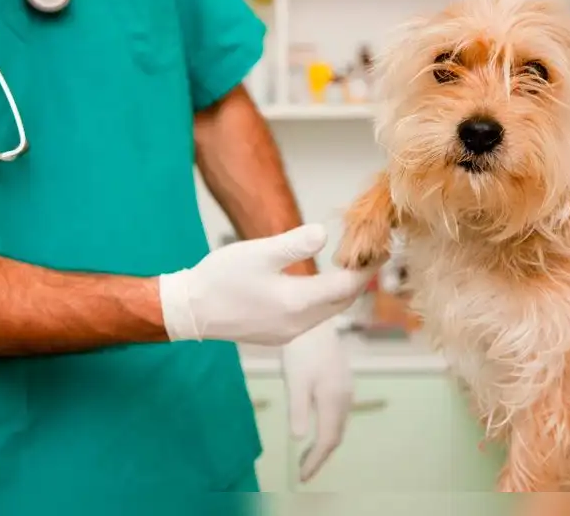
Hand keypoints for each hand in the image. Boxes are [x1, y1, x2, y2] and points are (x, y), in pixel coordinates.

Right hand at [158, 224, 375, 345]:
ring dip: (341, 291)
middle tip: (370, 255)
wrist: (190, 310)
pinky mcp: (277, 336)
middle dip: (358, 280)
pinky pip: (311, 318)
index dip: (366, 268)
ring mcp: (288, 334)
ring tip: (349, 267)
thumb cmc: (221, 278)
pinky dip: (322, 301)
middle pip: (341, 303)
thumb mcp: (259, 252)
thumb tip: (324, 233)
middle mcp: (298, 324)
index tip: (380, 249)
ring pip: (328, 312)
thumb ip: (295, 243)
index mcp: (298, 303)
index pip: (346, 286)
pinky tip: (318, 286)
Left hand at [283, 319, 352, 481]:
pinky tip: (318, 425)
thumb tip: (299, 439)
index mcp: (334, 400)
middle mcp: (345, 396)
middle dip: (321, 456)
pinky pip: (339, 412)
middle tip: (304, 471)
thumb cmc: (301, 350)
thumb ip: (298, 410)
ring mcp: (346, 387)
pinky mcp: (342, 379)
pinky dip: (329, 426)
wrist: (315, 320)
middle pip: (337, 435)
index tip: (302, 477)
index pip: (328, 440)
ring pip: (339, 423)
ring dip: (326, 442)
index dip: (316, 461)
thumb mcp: (295, 381)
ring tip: (309, 454)